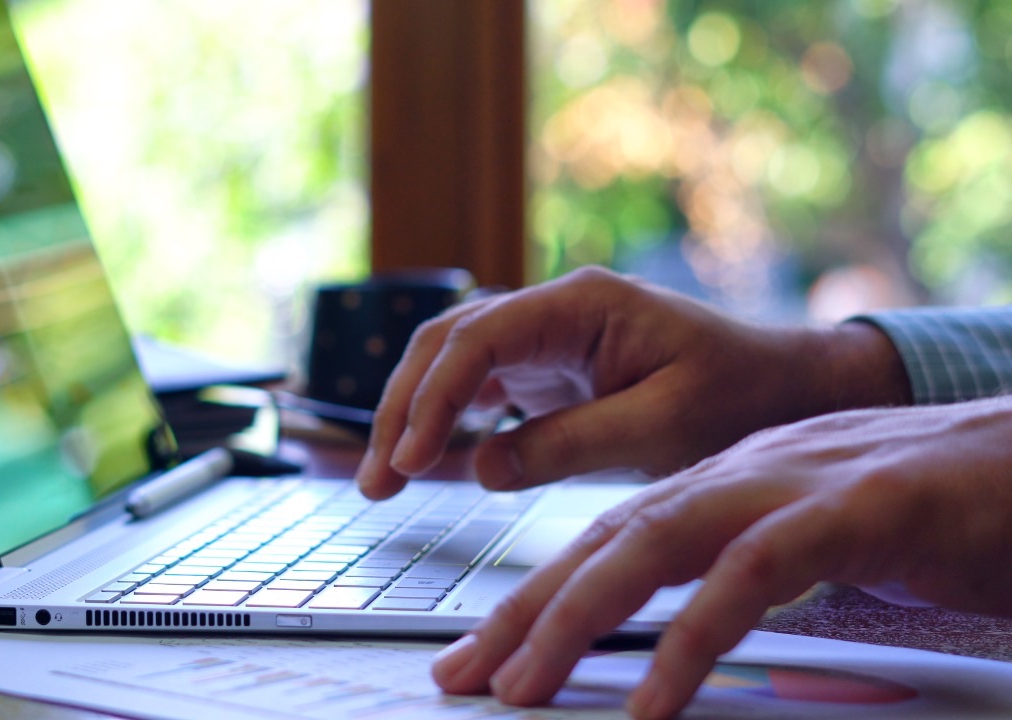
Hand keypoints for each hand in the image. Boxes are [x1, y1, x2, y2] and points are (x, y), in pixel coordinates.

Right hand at [356, 266, 909, 499]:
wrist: (790, 387)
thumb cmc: (743, 396)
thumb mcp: (663, 427)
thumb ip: (569, 444)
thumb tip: (481, 467)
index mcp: (582, 305)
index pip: (478, 339)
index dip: (434, 398)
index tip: (410, 458)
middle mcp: (556, 310)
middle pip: (447, 343)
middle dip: (403, 407)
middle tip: (379, 480)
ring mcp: (549, 337)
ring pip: (453, 362)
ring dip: (415, 414)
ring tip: (387, 478)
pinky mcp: (552, 368)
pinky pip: (480, 385)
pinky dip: (447, 421)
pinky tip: (428, 459)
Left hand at [429, 398, 1011, 717]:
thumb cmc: (928, 512)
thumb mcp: (812, 544)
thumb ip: (739, 570)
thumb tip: (674, 625)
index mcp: (724, 484)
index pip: (606, 539)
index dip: (535, 597)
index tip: (481, 655)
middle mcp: (739, 477)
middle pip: (605, 541)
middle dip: (525, 611)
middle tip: (464, 676)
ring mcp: (791, 486)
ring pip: (653, 545)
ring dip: (576, 619)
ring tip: (522, 688)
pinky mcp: (853, 513)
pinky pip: (751, 578)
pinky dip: (694, 639)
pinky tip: (654, 703)